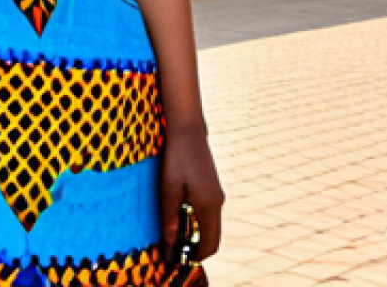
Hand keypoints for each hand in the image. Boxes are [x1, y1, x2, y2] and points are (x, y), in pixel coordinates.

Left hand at [161, 125, 224, 262]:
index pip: (210, 244)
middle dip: (195, 246)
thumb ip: (170, 214)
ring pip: (209, 223)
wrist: (188, 129)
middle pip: (212, 236)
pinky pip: (207, 211)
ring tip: (172, 229)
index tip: (178, 258)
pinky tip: (178, 211)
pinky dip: (196, 218)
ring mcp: (216, 193)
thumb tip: (171, 241)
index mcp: (209, 205)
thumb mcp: (168, 186)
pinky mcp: (211, 186)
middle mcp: (217, 202)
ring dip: (195, 231)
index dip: (196, 256)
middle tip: (173, 246)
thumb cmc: (177, 156)